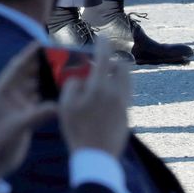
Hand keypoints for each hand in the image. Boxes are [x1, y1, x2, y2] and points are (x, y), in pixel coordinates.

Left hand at [0, 42, 59, 181]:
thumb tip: (59, 106)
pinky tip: (61, 91)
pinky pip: (37, 100)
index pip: (16, 68)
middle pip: (26, 74)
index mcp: (1, 91)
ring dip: (46, 79)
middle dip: (40, 64)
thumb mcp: (18, 127)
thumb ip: (38, 115)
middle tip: (58, 54)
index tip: (40, 42)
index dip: (28, 54)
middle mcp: (9, 95)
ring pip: (33, 86)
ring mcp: (16, 105)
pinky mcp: (24, 115)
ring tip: (63, 70)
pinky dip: (48, 95)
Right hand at [57, 36, 130, 156]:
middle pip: (123, 67)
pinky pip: (125, 95)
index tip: (102, 36)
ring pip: (127, 81)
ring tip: (105, 78)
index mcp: (99, 87)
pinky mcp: (127, 116)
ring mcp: (124, 105)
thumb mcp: (66, 106)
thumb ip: (72, 86)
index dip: (103, 44)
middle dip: (114, 60)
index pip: (104, 58)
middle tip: (102, 63)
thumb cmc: (77, 130)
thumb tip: (80, 79)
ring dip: (118, 74)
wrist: (97, 157)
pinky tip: (105, 97)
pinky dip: (117, 89)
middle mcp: (115, 93)